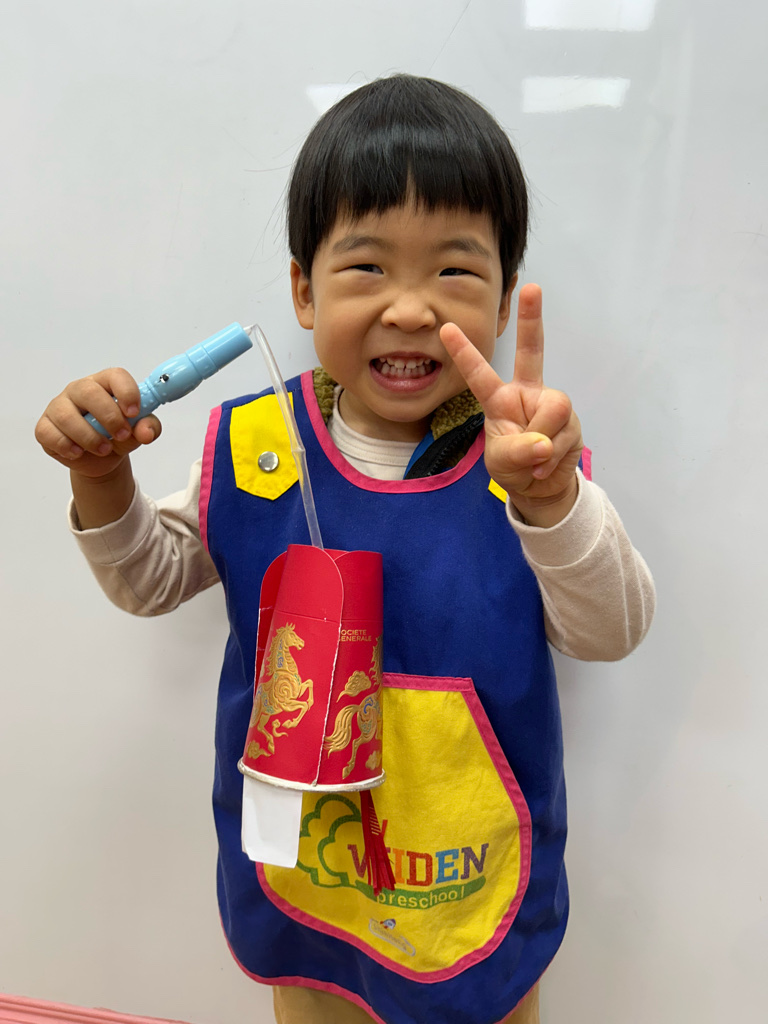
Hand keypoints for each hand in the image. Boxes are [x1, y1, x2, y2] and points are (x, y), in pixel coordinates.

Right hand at [35, 368, 161, 478]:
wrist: (101, 458)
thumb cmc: (118, 435)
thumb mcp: (138, 432)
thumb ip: (148, 428)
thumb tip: (146, 432)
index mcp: (105, 384)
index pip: (115, 376)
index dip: (126, 392)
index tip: (134, 412)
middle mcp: (80, 390)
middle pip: (88, 392)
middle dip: (108, 416)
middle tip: (121, 434)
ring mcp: (59, 407)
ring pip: (67, 416)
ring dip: (90, 437)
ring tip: (104, 449)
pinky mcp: (45, 426)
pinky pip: (49, 433)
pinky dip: (66, 446)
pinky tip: (79, 452)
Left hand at [440, 284, 582, 526]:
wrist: (542, 487)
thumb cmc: (513, 467)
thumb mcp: (502, 463)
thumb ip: (517, 452)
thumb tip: (543, 444)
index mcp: (500, 399)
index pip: (479, 373)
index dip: (463, 352)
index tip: (445, 328)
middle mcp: (527, 393)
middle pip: (532, 351)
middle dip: (532, 319)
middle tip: (532, 287)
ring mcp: (551, 404)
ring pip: (554, 410)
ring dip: (543, 443)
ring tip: (534, 459)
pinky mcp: (572, 420)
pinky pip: (564, 434)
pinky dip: (552, 458)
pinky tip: (545, 464)